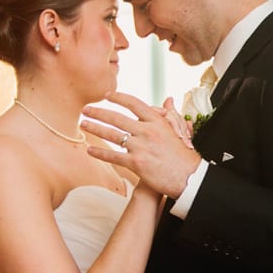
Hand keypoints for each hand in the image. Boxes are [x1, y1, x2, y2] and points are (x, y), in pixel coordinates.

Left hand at [82, 92, 201, 197]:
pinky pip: (113, 156)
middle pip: (117, 118)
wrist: (189, 177)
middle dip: (98, 112)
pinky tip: (90, 150)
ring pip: (112, 135)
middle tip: (85, 109)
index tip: (106, 95)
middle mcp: (148, 131)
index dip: (118, 97)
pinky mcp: (136, 163)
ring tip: (83, 125)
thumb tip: (168, 99)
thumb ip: (170, 114)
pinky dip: (99, 153)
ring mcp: (141, 147)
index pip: (134, 103)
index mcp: (158, 121)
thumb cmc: (184, 154)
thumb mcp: (178, 130)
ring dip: (95, 128)